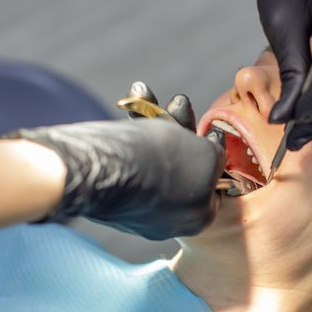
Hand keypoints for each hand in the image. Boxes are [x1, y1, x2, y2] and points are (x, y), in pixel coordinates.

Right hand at [1, 118, 225, 239]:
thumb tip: (209, 153)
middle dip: (182, 128)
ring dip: (156, 120)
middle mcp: (169, 217)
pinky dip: (133, 130)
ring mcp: (139, 206)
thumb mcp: (206, 157)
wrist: (96, 169)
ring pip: (156, 157)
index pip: (215, 183)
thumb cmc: (161, 164)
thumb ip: (216, 155)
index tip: (211, 130)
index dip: (215, 153)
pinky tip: (132, 99)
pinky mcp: (114, 192)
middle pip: (184, 165)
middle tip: (180, 103)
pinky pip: (131, 160)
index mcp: (196, 217)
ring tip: (145, 93)